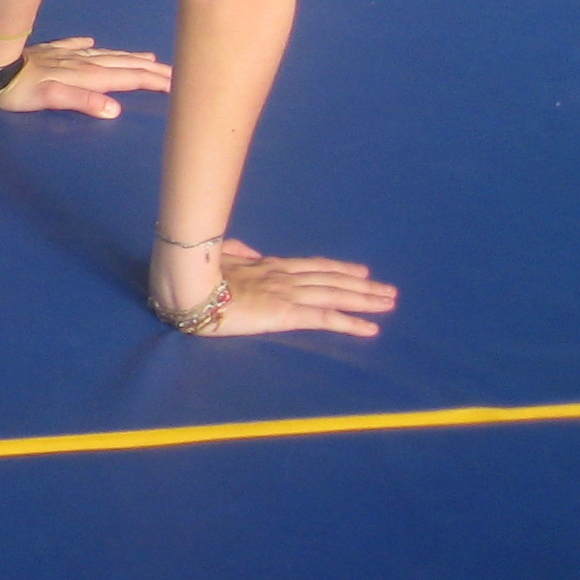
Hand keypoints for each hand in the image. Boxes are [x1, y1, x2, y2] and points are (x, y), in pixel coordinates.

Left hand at [0, 35, 171, 118]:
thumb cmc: (17, 90)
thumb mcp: (50, 100)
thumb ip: (82, 102)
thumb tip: (115, 109)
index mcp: (85, 76)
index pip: (126, 78)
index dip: (151, 81)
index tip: (176, 84)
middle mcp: (80, 63)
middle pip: (122, 65)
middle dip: (149, 69)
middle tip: (174, 72)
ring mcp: (65, 55)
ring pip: (105, 55)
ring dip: (127, 57)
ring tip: (147, 57)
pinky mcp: (49, 51)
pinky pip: (75, 46)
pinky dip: (87, 44)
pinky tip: (92, 41)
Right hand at [169, 241, 398, 337]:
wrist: (189, 286)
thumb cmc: (197, 273)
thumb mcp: (219, 258)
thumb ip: (237, 253)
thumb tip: (251, 251)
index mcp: (269, 265)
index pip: (313, 266)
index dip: (339, 268)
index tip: (361, 270)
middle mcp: (285, 277)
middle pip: (333, 279)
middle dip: (363, 285)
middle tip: (389, 290)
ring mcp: (288, 294)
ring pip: (336, 295)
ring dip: (365, 299)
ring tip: (389, 302)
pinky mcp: (287, 314)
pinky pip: (325, 319)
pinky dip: (350, 323)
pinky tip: (371, 328)